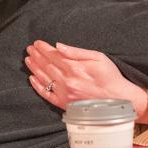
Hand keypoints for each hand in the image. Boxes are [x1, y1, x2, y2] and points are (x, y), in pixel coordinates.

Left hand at [25, 40, 147, 117]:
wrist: (118, 99)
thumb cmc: (110, 77)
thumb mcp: (98, 57)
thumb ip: (77, 52)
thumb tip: (59, 46)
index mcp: (75, 67)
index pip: (54, 55)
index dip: (43, 48)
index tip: (37, 43)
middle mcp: (67, 80)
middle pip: (47, 65)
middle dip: (37, 56)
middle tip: (29, 49)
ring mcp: (64, 93)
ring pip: (44, 78)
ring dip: (35, 68)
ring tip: (28, 60)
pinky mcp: (65, 104)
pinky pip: (47, 95)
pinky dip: (38, 87)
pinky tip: (32, 79)